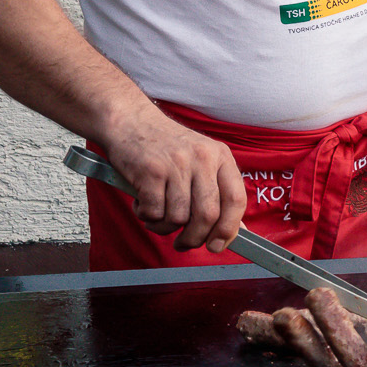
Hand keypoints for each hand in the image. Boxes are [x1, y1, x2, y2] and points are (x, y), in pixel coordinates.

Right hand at [103, 117, 246, 251]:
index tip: (217, 245)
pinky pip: (154, 213)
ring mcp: (176, 164)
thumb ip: (218, 193)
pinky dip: (147, 217)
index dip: (229, 229)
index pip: (236, 200)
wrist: (130, 121)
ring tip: (157, 214)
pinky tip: (143, 203)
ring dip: (165, 227)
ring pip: (178, 218)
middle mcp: (202, 158)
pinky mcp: (151, 171)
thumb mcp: (200, 160)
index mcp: (220, 156)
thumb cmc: (166, 147)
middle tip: (182, 243)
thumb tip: (236, 231)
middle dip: (194, 238)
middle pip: (207, 215)